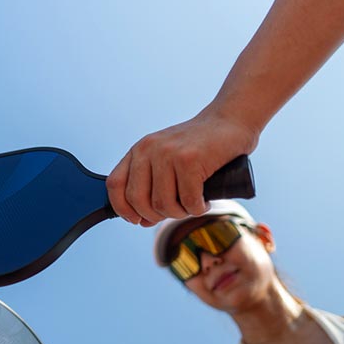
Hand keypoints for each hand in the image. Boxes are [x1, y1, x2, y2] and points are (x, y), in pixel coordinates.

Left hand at [107, 108, 257, 225]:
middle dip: (156, 216)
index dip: (123, 208)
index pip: (115, 184)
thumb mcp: (167, 161)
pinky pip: (188, 201)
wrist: (229, 121)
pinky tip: (205, 201)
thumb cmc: (199, 147)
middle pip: (138, 200)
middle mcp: (148, 149)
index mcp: (138, 150)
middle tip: (175, 212)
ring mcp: (168, 153)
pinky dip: (198, 208)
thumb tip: (142, 221)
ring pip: (163, 204)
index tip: (137, 219)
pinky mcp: (189, 160)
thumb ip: (152, 188)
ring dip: (181, 213)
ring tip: (193, 204)